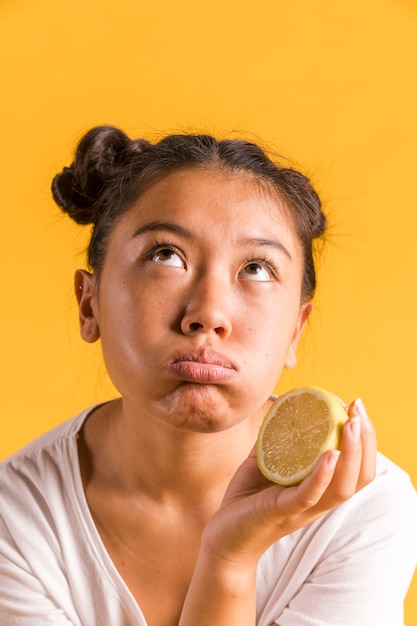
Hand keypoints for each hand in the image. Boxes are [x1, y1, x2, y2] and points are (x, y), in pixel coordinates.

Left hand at [201, 398, 376, 567]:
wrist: (224, 537)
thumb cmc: (247, 499)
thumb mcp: (265, 462)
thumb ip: (274, 438)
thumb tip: (280, 406)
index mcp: (320, 490)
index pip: (358, 469)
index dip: (366, 439)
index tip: (358, 408)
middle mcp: (318, 501)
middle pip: (359, 477)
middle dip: (366, 441)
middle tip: (359, 410)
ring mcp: (302, 509)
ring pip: (341, 488)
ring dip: (351, 454)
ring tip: (352, 425)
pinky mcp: (281, 511)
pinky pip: (308, 495)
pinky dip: (322, 475)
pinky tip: (329, 454)